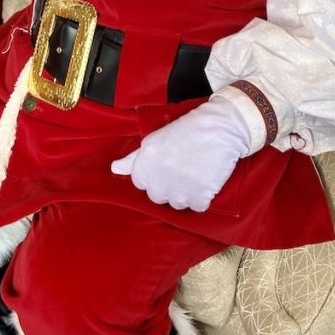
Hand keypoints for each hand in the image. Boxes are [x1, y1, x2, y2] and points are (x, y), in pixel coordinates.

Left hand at [111, 98, 252, 211]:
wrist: (220, 128)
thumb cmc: (188, 130)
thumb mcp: (155, 139)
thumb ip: (133, 158)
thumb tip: (114, 168)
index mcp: (146, 160)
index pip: (140, 183)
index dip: (154, 176)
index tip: (166, 167)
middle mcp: (159, 176)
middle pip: (157, 196)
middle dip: (168, 187)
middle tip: (183, 170)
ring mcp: (179, 188)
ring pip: (177, 203)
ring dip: (186, 193)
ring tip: (195, 173)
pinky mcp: (200, 195)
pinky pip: (197, 206)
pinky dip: (203, 197)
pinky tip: (206, 179)